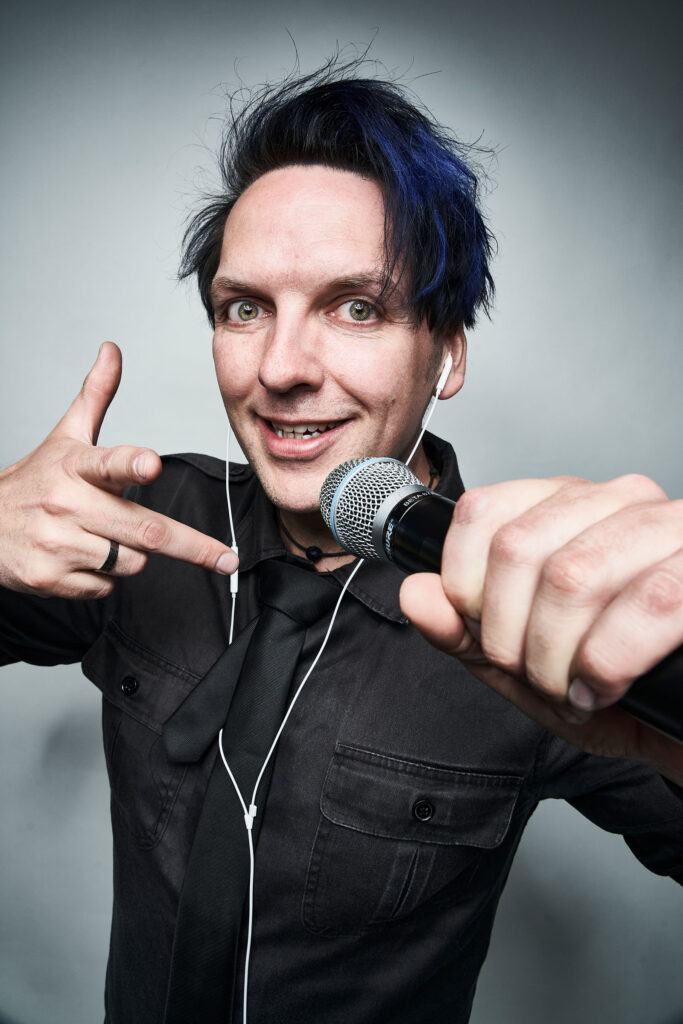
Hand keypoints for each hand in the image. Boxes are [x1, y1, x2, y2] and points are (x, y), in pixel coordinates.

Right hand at [0, 342, 237, 598]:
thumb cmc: (36, 481)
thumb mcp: (65, 436)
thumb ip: (96, 395)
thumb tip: (112, 351)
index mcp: (76, 466)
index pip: (107, 462)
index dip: (131, 464)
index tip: (151, 465)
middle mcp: (67, 503)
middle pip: (144, 530)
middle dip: (192, 547)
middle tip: (224, 559)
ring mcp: (57, 543)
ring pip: (130, 562)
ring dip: (132, 556)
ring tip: (102, 538)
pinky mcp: (49, 578)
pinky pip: (105, 587)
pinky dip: (104, 579)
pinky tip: (81, 560)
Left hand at [400, 475, 682, 782]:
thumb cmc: (620, 692)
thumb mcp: (528, 670)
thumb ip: (466, 633)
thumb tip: (415, 595)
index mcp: (570, 508)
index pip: (483, 510)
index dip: (465, 583)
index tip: (483, 632)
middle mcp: (621, 502)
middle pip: (517, 547)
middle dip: (508, 635)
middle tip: (534, 675)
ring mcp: (671, 529)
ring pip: (573, 574)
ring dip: (556, 656)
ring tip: (571, 689)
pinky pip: (645, 603)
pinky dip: (607, 663)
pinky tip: (605, 688)